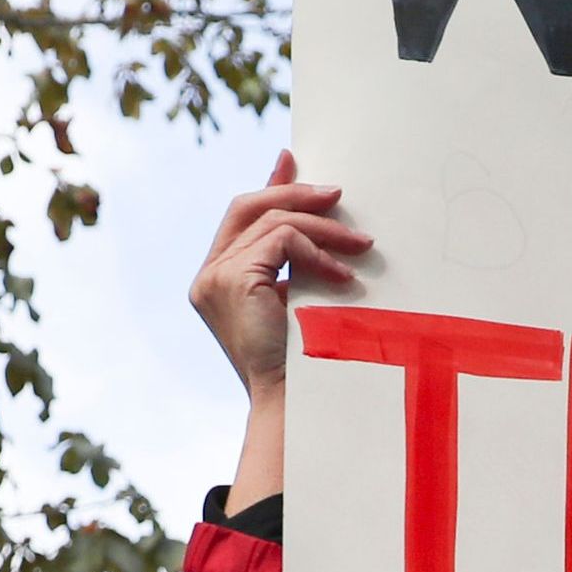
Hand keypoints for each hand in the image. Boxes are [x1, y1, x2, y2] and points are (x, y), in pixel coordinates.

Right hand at [194, 153, 367, 404]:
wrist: (292, 405)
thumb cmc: (301, 361)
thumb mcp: (296, 299)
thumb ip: (294, 259)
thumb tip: (315, 212)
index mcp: (216, 278)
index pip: (240, 215)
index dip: (270, 188)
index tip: (296, 165)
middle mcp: (208, 275)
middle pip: (248, 206)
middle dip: (295, 194)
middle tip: (339, 194)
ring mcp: (216, 277)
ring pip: (273, 222)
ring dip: (324, 230)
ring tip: (362, 245)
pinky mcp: (235, 279)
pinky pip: (283, 241)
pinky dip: (319, 252)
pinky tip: (345, 276)